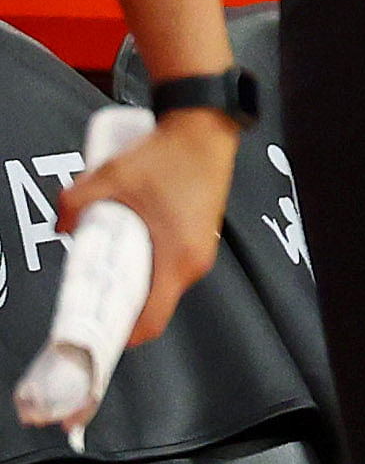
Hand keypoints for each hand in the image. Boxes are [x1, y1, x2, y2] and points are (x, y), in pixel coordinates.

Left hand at [60, 108, 234, 349]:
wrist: (206, 127)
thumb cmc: (168, 154)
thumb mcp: (109, 176)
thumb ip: (75, 203)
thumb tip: (60, 226)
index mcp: (175, 258)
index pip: (151, 320)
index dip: (121, 335)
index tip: (96, 336)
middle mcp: (194, 262)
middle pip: (155, 304)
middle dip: (120, 303)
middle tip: (89, 292)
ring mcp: (201, 250)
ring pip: (162, 284)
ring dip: (134, 281)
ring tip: (104, 261)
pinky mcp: (201, 237)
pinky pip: (172, 266)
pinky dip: (148, 264)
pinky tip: (128, 242)